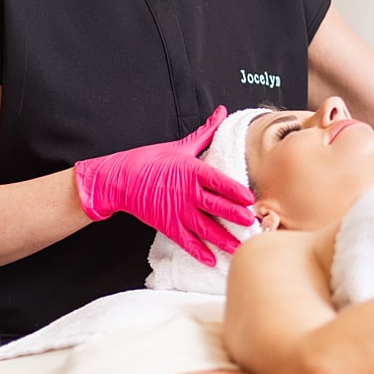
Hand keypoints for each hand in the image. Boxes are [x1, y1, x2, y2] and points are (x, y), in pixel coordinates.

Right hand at [74, 106, 256, 265]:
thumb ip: (205, 132)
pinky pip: (185, 241)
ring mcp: (176, 211)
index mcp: (192, 171)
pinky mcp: (167, 225)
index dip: (234, 191)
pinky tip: (212, 261)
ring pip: (204, 228)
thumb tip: (222, 112)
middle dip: (235, 216)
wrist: (119, 179)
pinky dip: (198, 252)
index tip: (250, 198)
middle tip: (253, 223)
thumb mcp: (180, 145)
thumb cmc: (151, 160)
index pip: (217, 181)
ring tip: (241, 248)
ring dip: (223, 239)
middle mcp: (186, 193)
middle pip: (216, 206)